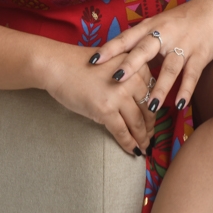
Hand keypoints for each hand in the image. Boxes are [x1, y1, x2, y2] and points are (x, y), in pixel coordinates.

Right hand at [42, 44, 156, 155]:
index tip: (152, 120)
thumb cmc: (82, 64)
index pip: (152, 92)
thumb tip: (143, 101)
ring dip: (142, 138)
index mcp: (136, 64)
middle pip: (148, 109)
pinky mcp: (105, 109)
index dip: (153, 110)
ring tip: (143, 147)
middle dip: (149, 127)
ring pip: (137, 123)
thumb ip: (130, 76)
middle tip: (150, 138)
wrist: (58, 66)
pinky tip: (133, 151)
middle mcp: (132, 78)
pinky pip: (122, 131)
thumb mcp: (114, 62)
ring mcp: (119, 94)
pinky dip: (129, 143)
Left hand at [89, 0, 212, 112]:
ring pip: (170, 68)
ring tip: (150, 107)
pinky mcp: (200, 55)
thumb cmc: (180, 20)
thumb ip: (141, 41)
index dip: (109, 49)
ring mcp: (183, 45)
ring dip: (160, 88)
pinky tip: (179, 106)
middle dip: (130, 65)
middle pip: (145, 49)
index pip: (126, 38)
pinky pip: (192, 75)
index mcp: (150, 26)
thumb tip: (119, 58)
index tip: (93, 61)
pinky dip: (186, 91)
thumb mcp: (158, 24)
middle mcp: (164, 34)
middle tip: (115, 79)